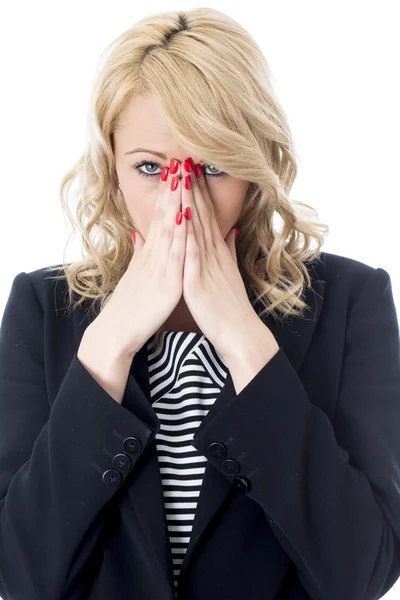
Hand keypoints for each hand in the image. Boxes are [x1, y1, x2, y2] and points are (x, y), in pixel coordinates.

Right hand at [87, 165, 186, 359]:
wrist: (117, 332)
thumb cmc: (130, 306)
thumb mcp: (136, 276)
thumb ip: (140, 255)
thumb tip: (140, 235)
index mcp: (150, 254)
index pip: (160, 218)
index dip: (168, 193)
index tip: (174, 170)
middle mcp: (154, 256)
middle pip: (164, 216)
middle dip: (172, 188)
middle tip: (179, 160)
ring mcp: (159, 268)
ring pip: (169, 229)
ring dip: (176, 202)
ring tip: (181, 176)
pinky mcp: (166, 283)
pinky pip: (174, 255)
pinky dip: (179, 234)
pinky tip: (184, 216)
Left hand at [180, 158, 270, 359]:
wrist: (239, 332)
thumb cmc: (230, 305)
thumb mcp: (229, 273)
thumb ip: (229, 250)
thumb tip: (230, 230)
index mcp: (216, 251)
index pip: (204, 214)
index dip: (197, 190)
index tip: (190, 168)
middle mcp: (212, 253)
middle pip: (200, 214)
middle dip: (191, 186)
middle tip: (185, 158)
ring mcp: (206, 265)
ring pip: (195, 227)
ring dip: (188, 200)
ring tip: (181, 176)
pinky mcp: (199, 281)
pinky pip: (192, 253)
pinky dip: (187, 233)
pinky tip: (181, 216)